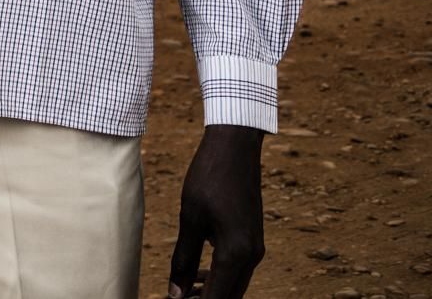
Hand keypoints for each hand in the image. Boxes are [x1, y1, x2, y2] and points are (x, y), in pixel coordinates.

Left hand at [167, 125, 265, 298]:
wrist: (234, 148)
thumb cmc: (209, 178)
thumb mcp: (190, 219)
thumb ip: (184, 259)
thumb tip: (176, 293)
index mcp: (235, 254)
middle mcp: (252, 256)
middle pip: (230, 296)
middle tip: (177, 298)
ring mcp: (255, 247)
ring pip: (234, 284)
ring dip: (212, 292)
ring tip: (183, 291)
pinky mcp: (252, 239)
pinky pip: (237, 268)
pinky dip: (219, 276)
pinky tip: (198, 273)